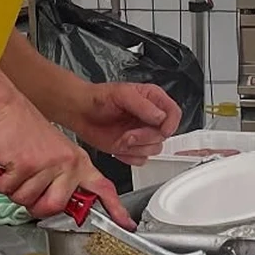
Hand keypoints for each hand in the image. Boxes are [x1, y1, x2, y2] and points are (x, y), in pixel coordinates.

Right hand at [0, 92, 132, 227]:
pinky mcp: (25, 165)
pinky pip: (7, 189)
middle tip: (28, 187)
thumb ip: (63, 178)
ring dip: (13, 188)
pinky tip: (5, 164)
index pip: (102, 187)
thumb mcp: (55, 152)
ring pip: (26, 200)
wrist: (5, 107)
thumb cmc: (25, 129)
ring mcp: (47, 165)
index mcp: (77, 162)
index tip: (126, 223)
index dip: (115, 208)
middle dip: (35, 204)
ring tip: (16, 168)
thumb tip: (62, 205)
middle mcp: (66, 164)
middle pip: (54, 207)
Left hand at [66, 83, 180, 164]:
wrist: (80, 112)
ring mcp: (141, 134)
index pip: (174, 113)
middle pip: (164, 135)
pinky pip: (141, 160)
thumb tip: (160, 116)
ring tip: (122, 139)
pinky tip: (119, 148)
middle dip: (146, 137)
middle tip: (130, 134)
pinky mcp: (132, 147)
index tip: (160, 129)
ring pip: (155, 149)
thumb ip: (143, 105)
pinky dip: (130, 157)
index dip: (170, 124)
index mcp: (152, 99)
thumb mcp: (122, 94)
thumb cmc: (98, 98)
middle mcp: (149, 118)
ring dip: (137, 148)